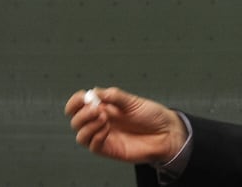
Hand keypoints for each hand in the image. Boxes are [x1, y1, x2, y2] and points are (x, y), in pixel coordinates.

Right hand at [64, 87, 187, 164]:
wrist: (166, 133)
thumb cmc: (151, 115)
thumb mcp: (133, 101)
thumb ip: (114, 96)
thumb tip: (95, 92)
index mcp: (104, 106)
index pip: (80, 105)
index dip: (75, 101)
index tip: (82, 98)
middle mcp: (101, 121)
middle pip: (76, 120)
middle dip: (82, 113)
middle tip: (97, 109)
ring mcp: (104, 136)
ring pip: (81, 135)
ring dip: (88, 125)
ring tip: (105, 118)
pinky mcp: (109, 149)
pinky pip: (93, 146)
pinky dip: (96, 137)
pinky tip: (107, 130)